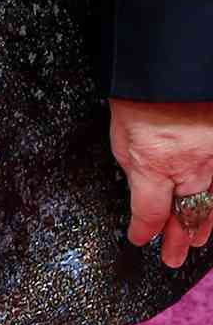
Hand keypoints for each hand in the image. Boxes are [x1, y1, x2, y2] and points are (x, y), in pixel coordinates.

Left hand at [109, 97, 212, 267]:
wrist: (169, 64)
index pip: (149, 214)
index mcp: (154, 166)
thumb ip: (131, 165)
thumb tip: (138, 186)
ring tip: (194, 242)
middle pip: (185, 217)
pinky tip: (210, 212)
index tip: (138, 238)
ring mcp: (210, 159)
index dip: (143, 230)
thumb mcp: (120, 131)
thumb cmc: (139, 91)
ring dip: (200, 225)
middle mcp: (188, 168)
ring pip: (208, 203)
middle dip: (177, 240)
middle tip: (172, 260)